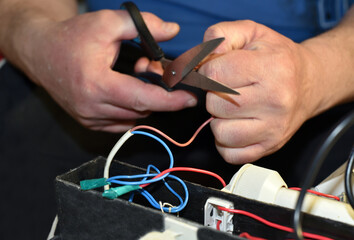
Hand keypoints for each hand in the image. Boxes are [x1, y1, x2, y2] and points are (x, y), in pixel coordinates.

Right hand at [23, 10, 196, 131]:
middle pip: (142, 109)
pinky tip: (127, 91)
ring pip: (133, 117)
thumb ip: (142, 25)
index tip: (190, 99)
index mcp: (97, 85)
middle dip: (159, 94)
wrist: (40, 52)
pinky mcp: (88, 122)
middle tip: (157, 72)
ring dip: (144, 101)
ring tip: (136, 77)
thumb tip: (172, 31)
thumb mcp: (106, 22)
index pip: (142, 99)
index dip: (170, 101)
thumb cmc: (72, 37)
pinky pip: (121, 122)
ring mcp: (89, 118)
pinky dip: (132, 109)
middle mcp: (92, 108)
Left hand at [199, 20, 321, 163]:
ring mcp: (273, 128)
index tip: (216, 70)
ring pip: (220, 132)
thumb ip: (220, 35)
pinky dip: (225, 142)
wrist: (308, 83)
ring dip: (218, 120)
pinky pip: (230, 154)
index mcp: (270, 68)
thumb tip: (198, 59)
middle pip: (214, 104)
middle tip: (227, 89)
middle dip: (213, 94)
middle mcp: (274, 101)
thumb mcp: (251, 32)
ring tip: (232, 108)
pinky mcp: (269, 147)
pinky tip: (235, 125)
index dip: (206, 69)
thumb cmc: (276, 57)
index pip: (213, 73)